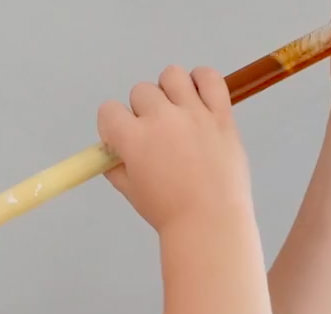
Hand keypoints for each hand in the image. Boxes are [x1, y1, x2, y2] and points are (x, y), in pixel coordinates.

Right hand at [98, 66, 253, 232]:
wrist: (210, 221)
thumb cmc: (168, 213)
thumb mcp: (131, 193)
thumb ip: (117, 169)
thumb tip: (112, 157)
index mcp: (134, 139)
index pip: (109, 111)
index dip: (111, 125)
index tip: (121, 140)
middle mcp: (162, 119)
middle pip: (140, 91)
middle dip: (141, 111)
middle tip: (154, 134)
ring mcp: (193, 114)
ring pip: (171, 75)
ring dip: (168, 89)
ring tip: (176, 110)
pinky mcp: (221, 115)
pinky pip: (210, 78)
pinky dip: (202, 79)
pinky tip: (198, 93)